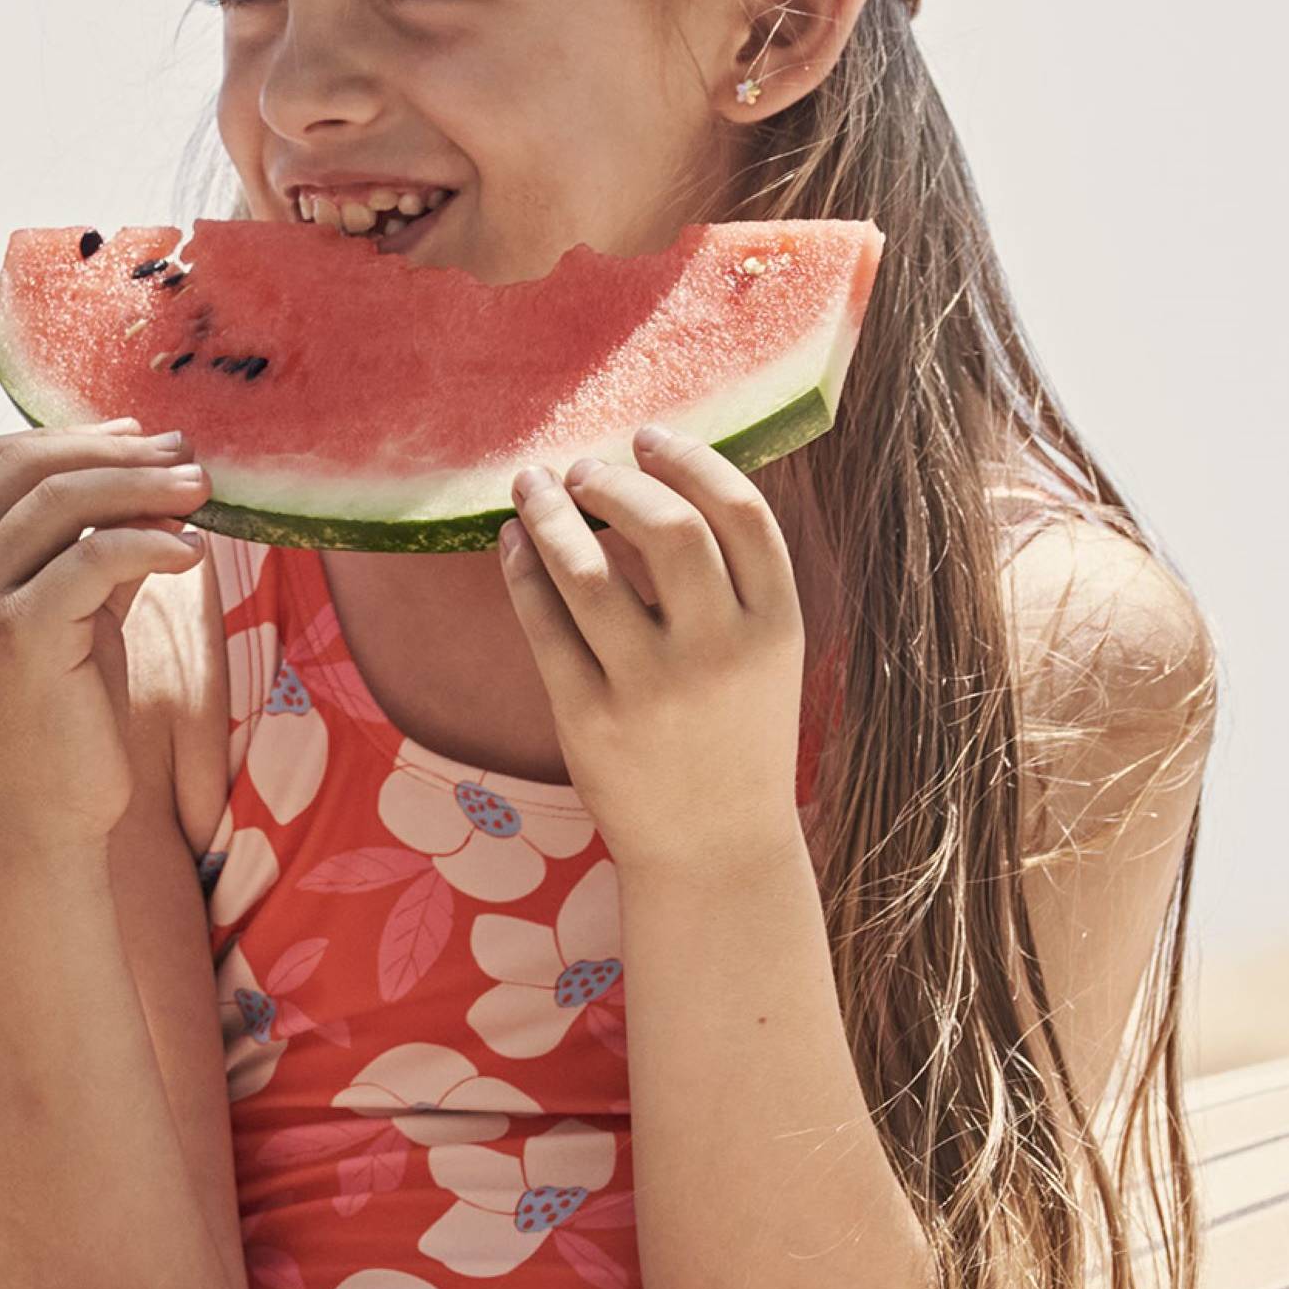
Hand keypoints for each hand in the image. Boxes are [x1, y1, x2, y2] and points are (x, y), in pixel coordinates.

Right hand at [0, 425, 208, 851]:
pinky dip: (151, 542)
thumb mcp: (67, 610)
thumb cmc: (60, 712)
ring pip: (64, 503)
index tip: (143, 437)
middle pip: (31, 467)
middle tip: (188, 457)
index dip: (75, 436)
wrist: (41, 815)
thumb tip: (149, 472)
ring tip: (201, 493)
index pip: (0, 457)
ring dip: (144, 487)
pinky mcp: (18, 636)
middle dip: (118, 453)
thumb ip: (85, 543)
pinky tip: (191, 553)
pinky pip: (95, 559)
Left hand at [495, 425, 809, 880]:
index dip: (690, 459)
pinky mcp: (590, 718)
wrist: (715, 850)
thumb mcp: (764, 655)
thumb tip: (657, 471)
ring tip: (533, 487)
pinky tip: (513, 543)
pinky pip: (542, 622)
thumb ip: (731, 578)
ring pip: (587, 569)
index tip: (646, 437)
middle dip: (613, 481)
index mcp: (776, 627)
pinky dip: (520, 568)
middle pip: (666, 527)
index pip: (741, 512)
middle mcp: (720, 653)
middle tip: (581, 469)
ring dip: (549, 512)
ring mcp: (653, 689)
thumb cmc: (733, 733)